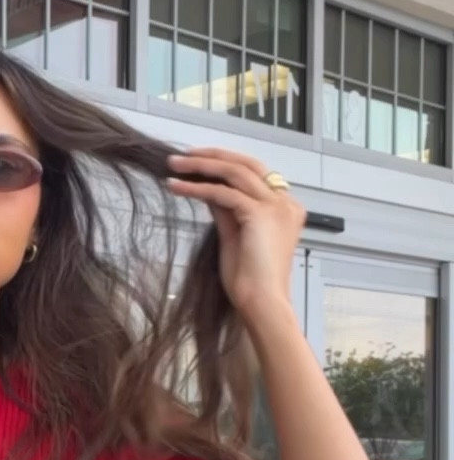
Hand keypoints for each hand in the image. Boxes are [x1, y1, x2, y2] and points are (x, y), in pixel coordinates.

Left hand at [166, 147, 306, 323]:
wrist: (261, 303)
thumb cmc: (250, 280)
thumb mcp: (234, 235)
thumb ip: (226, 209)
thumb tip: (208, 186)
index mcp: (285, 207)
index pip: (252, 173)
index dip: (223, 164)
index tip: (195, 163)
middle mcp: (285, 202)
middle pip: (246, 164)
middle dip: (211, 156)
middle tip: (181, 156)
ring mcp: (276, 206)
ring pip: (234, 172)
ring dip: (200, 166)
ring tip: (173, 165)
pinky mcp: (259, 214)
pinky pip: (222, 192)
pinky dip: (196, 187)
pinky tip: (175, 187)